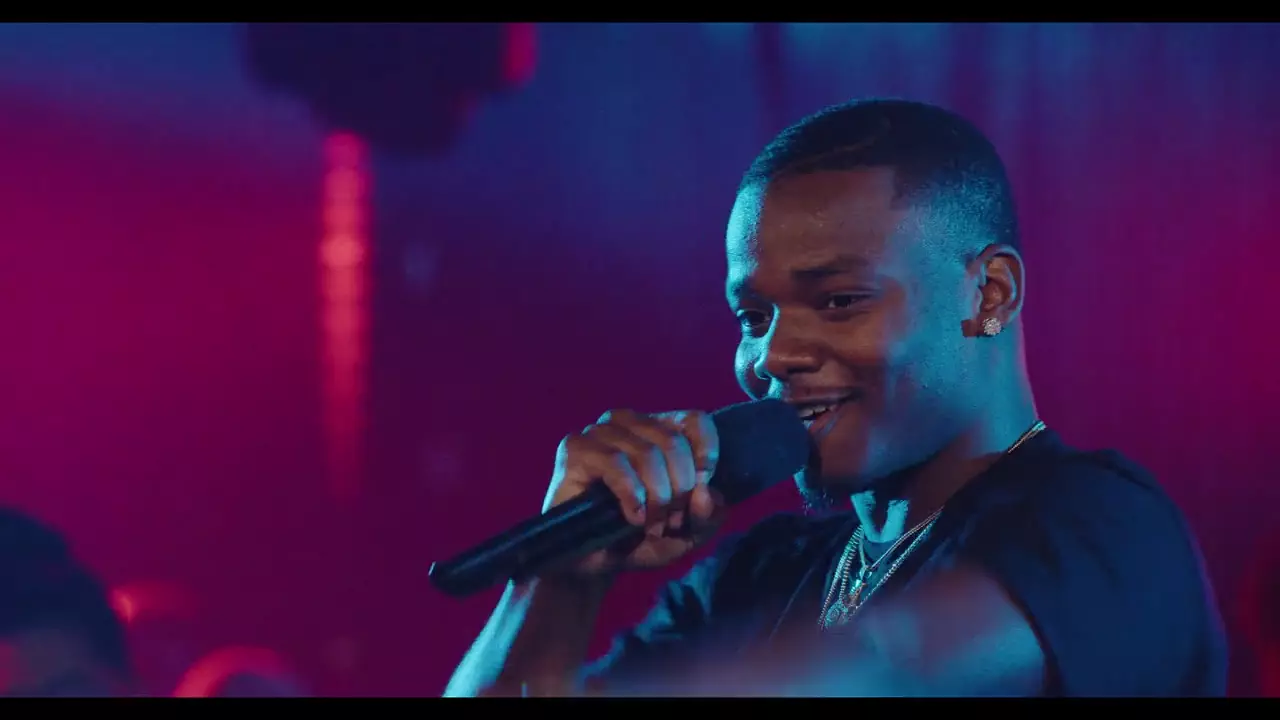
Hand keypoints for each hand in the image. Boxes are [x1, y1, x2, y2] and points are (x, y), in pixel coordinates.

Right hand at [541, 408, 725, 577]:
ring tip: (650, 525)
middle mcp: (628, 423)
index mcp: (657, 429)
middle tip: (669, 522)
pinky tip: (632, 518)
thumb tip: (706, 494)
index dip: (704, 456)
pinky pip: (616, 463)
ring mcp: (599, 432)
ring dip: (656, 497)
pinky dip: (632, 495)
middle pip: (673, 441)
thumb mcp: (685, 534)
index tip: (699, 493)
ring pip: (647, 453)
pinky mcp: (576, 449)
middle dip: (679, 490)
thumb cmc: (636, 540)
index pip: (694, 420)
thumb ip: (706, 516)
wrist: (589, 565)